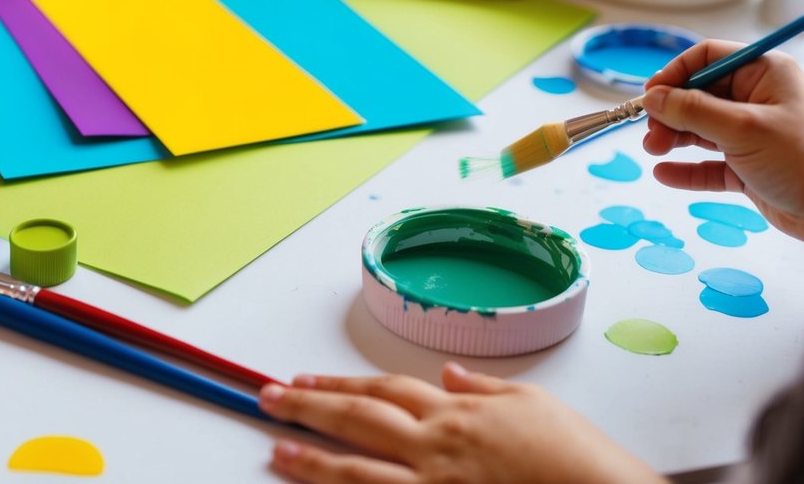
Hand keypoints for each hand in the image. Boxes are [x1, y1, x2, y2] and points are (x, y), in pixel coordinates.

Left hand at [259, 364, 665, 483]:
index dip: (339, 384)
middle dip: (308, 406)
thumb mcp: (533, 403)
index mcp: (456, 413)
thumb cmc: (579, 458)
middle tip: (267, 397)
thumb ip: (483, 388)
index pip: (382, 390)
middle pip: (358, 420)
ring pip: (358, 471)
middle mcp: (437, 447)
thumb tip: (449, 374)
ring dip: (311, 459)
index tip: (304, 380)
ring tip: (276, 448)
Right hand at [643, 40, 803, 239]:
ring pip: (700, 129)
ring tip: (654, 151)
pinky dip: (686, 168)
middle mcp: (757, 100)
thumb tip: (653, 98)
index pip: (707, 58)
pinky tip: (665, 174)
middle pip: (698, 94)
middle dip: (670, 112)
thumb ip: (693, 111)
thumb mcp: (743, 129)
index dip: (675, 73)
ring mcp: (753, 135)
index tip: (649, 96)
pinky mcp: (750, 167)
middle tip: (652, 134)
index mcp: (764, 74)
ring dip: (673, 138)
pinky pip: (710, 163)